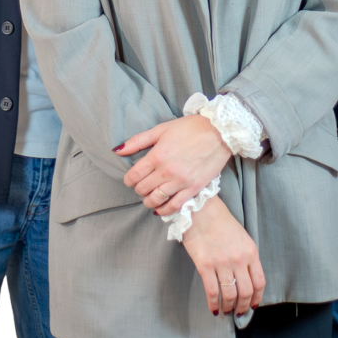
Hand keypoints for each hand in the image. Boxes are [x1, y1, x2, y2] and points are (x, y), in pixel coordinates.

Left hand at [116, 116, 231, 214]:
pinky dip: (164, 210)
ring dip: (148, 200)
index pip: (134, 176)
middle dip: (138, 188)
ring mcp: (181, 182)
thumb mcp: (162, 129)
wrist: (219, 132)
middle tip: (142, 184)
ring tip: (150, 195)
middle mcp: (167, 171)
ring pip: (155, 200)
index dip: (129, 179)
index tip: (131, 178)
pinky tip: (160, 208)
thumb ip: (138, 141)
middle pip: (143, 189)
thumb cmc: (190, 128)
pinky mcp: (193, 189)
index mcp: (157, 155)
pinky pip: (174, 206)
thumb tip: (117, 150)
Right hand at [181, 196, 265, 316]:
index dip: (257, 297)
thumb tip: (246, 278)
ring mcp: (222, 263)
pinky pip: (212, 292)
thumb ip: (246, 256)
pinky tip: (213, 308)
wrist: (200, 209)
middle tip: (238, 312)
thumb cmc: (220, 220)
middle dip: (243, 306)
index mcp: (250, 251)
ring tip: (225, 311)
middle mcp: (239, 259)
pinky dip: (213, 304)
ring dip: (228, 307)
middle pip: (246, 292)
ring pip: (230, 295)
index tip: (253, 305)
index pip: (259, 282)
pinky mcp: (205, 265)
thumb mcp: (241, 236)